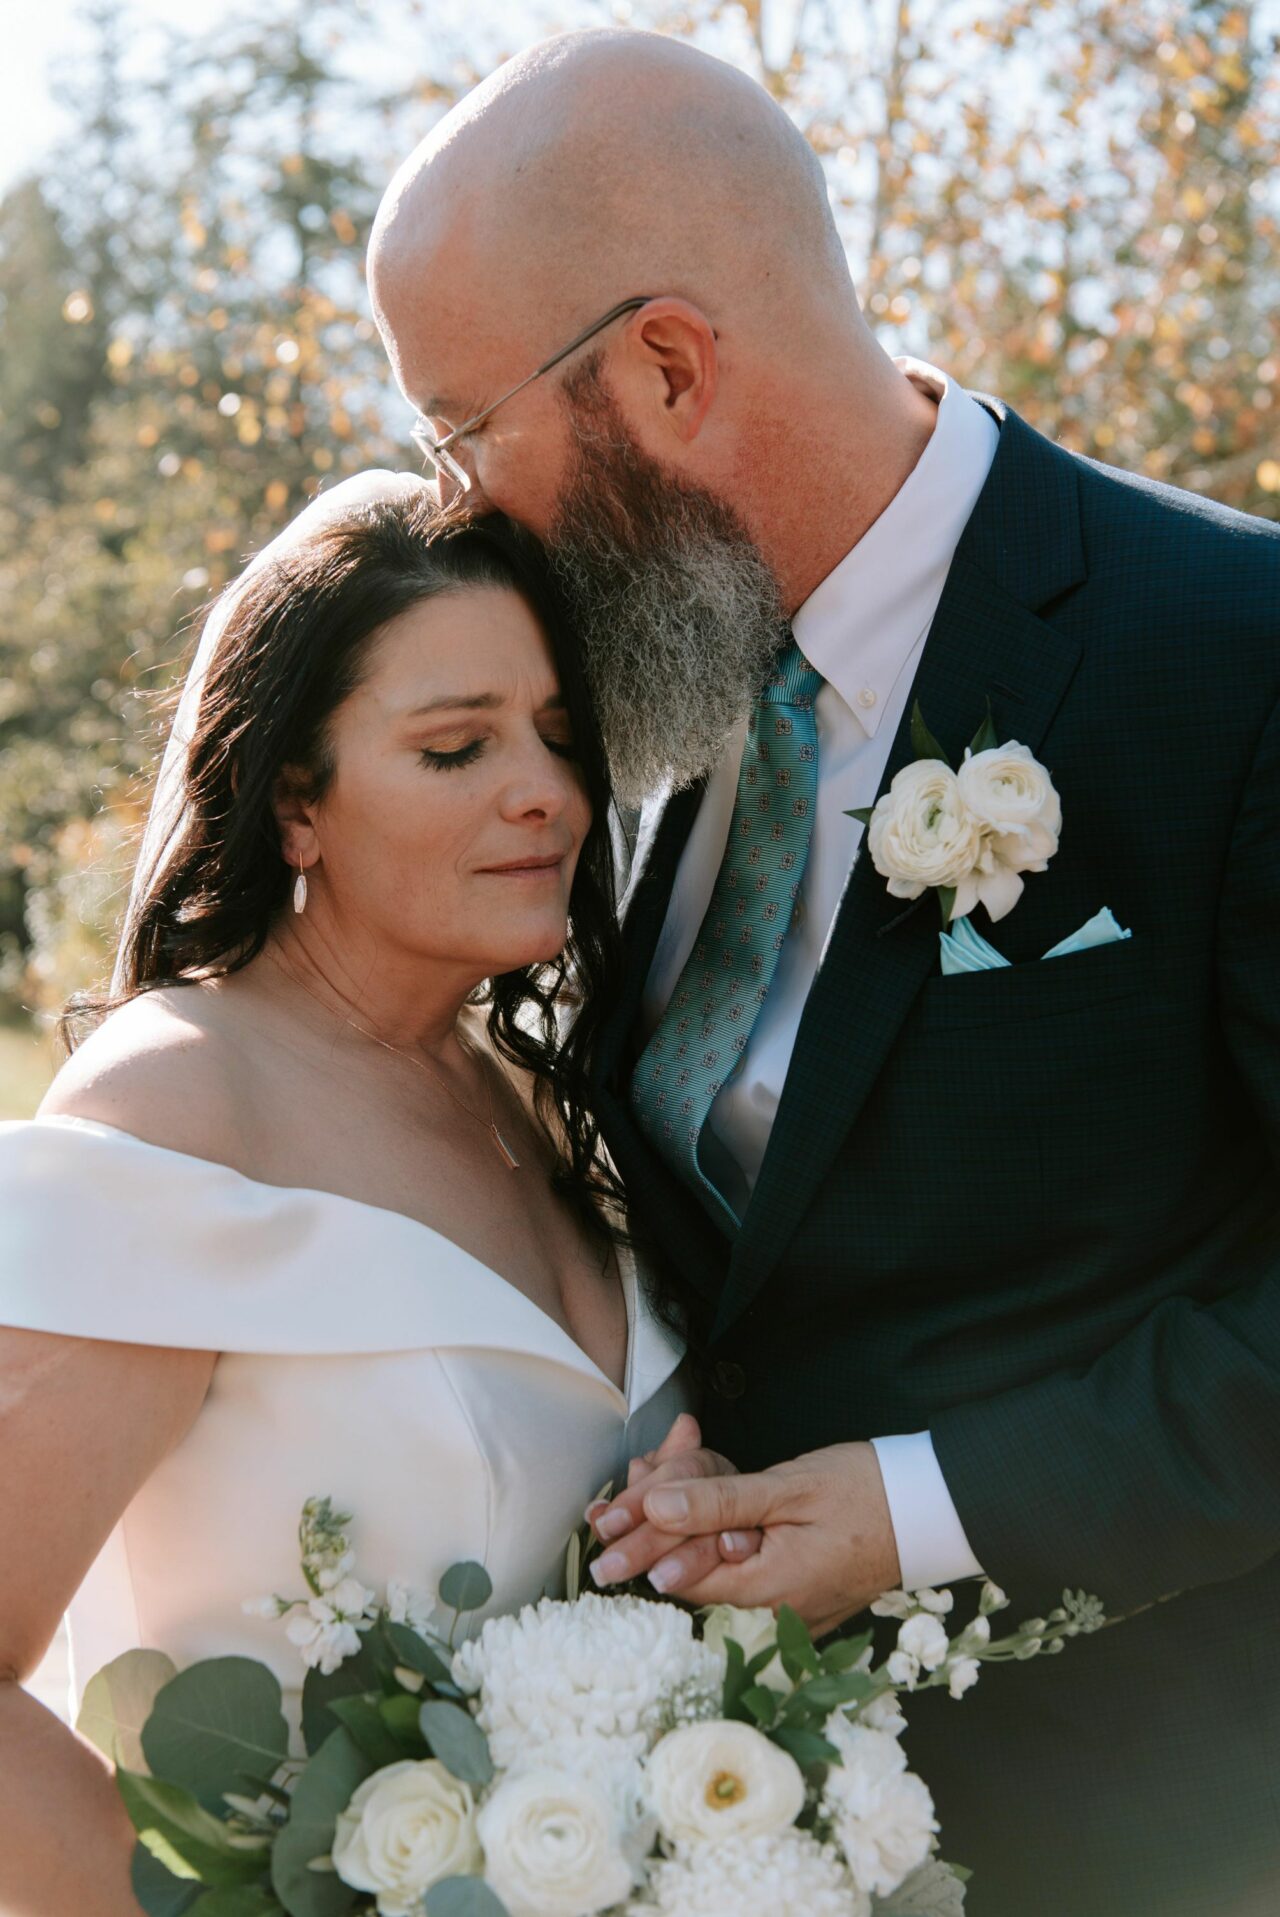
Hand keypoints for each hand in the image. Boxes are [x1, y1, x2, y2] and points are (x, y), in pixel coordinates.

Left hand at [592, 1442, 901, 1636]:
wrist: (934, 1510)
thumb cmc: (866, 1491)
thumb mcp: (788, 1488)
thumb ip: (720, 1501)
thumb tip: (655, 1508)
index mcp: (767, 1589)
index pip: (680, 1571)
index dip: (638, 1540)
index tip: (598, 1522)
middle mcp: (771, 1611)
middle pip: (690, 1573)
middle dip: (649, 1533)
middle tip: (605, 1512)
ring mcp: (787, 1609)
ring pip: (714, 1568)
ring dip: (680, 1528)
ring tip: (647, 1484)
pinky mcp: (798, 1594)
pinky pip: (741, 1569)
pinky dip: (714, 1535)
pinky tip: (698, 1499)